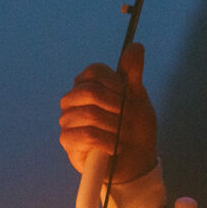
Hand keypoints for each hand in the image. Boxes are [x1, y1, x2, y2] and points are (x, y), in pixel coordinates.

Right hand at [59, 42, 157, 183]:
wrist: (136, 162)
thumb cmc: (134, 128)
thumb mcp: (138, 98)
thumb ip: (133, 73)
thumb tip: (136, 45)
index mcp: (88, 85)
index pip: (93, 72)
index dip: (115, 83)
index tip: (130, 96)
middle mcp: (73, 100)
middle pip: (89, 92)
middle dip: (116, 106)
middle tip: (129, 118)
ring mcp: (68, 121)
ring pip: (89, 115)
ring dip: (114, 126)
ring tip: (124, 135)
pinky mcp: (68, 142)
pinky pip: (86, 135)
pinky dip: (107, 142)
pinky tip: (116, 147)